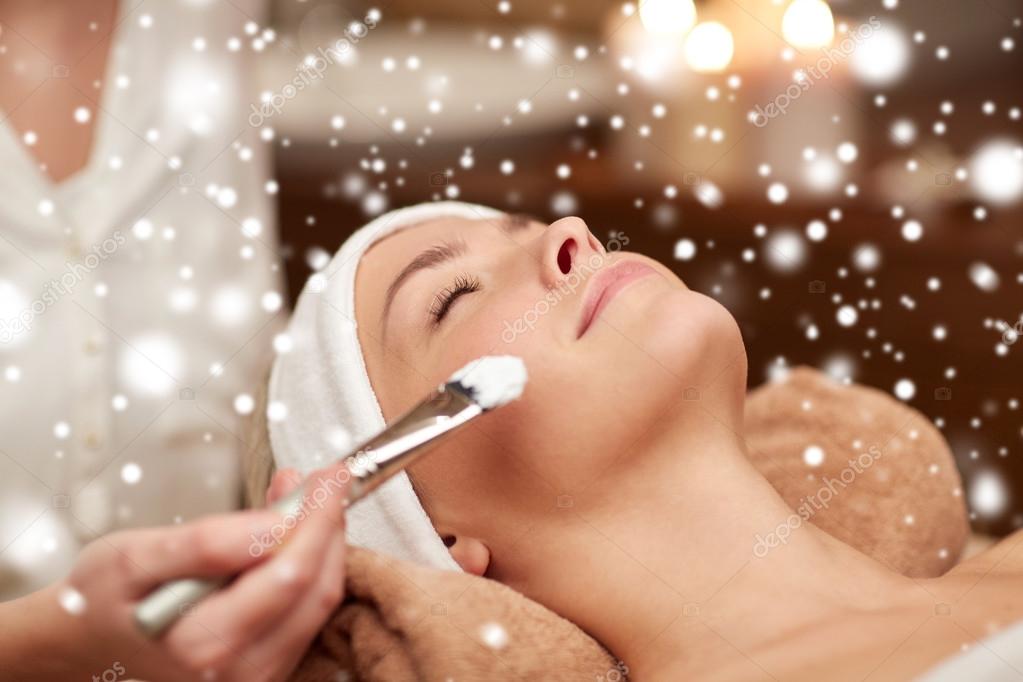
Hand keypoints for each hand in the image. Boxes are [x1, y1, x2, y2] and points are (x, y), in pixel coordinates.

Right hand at [0, 463, 348, 681]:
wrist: (89, 638)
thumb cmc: (105, 599)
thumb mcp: (134, 558)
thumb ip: (204, 544)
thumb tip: (271, 525)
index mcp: (203, 645)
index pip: (289, 575)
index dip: (316, 519)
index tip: (328, 477)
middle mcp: (239, 673)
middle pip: (315, 591)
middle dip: (328, 526)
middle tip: (328, 479)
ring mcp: (257, 676)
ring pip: (318, 602)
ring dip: (322, 542)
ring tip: (304, 496)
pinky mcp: (268, 667)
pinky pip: (306, 612)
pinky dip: (309, 565)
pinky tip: (292, 530)